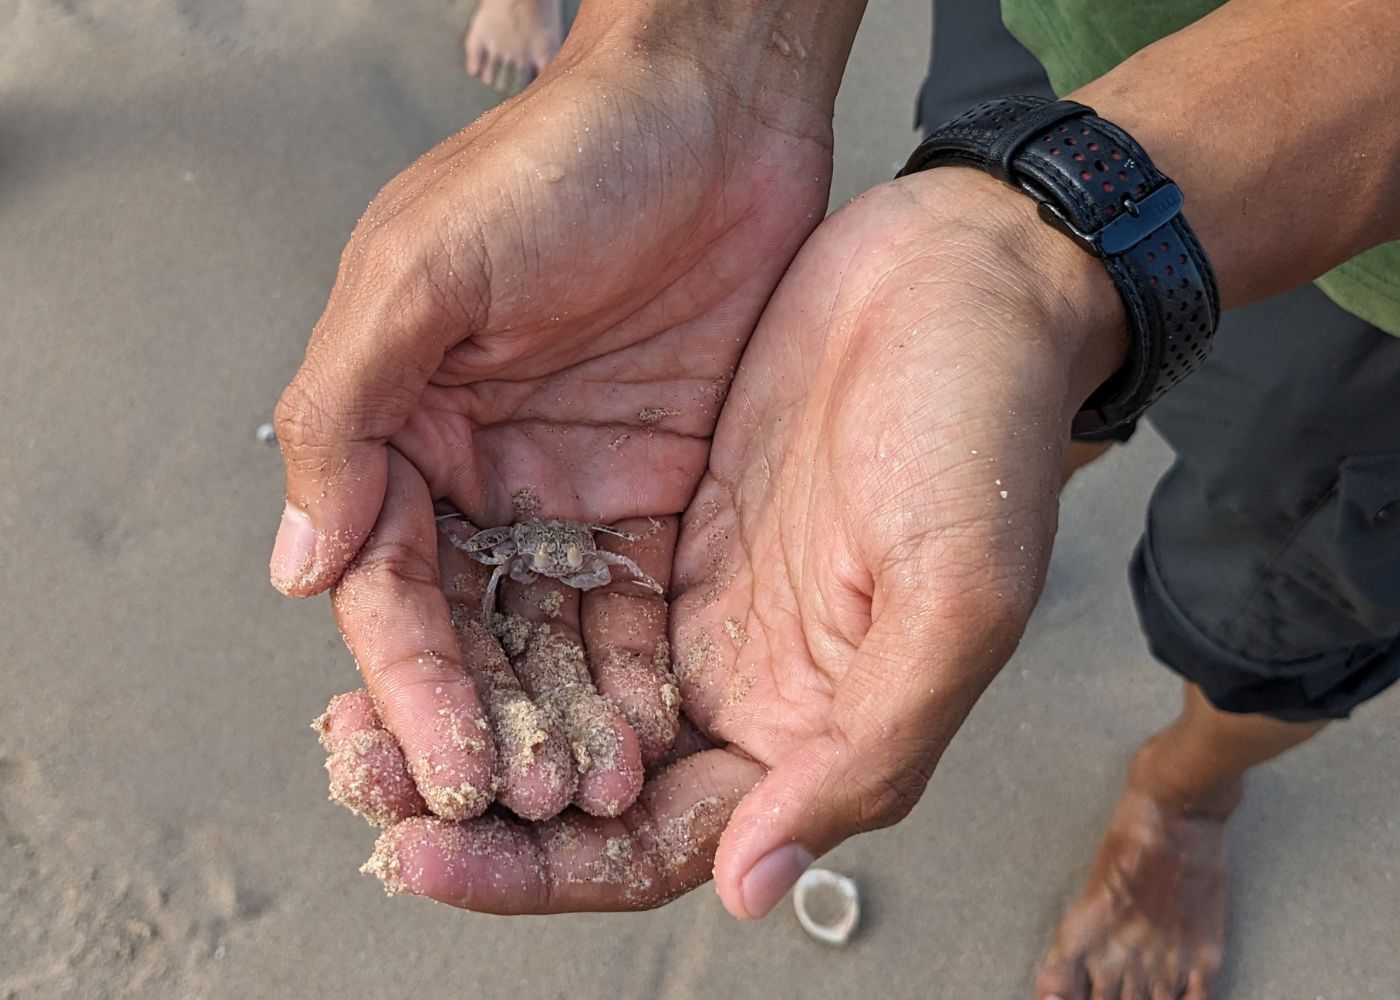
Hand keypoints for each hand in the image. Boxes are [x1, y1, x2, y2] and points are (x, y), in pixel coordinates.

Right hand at [272, 12, 840, 819]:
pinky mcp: (657, 491)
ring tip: (591, 790)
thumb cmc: (563, 163)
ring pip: (551, 634)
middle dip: (487, 719)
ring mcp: (570, 489)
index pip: (387, 582)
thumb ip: (347, 411)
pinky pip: (636, 601)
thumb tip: (296, 563)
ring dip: (562, 715)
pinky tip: (650, 728)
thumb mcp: (423, 267)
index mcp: (402, 424)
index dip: (409, 680)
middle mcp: (479, 470)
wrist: (715, 113)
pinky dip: (636, 669)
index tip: (440, 763)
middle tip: (518, 802)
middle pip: (467, 629)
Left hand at [322, 168, 1124, 914]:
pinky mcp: (666, 520)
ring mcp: (698, 599)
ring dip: (462, 709)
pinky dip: (489, 616)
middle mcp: (742, 680)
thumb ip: (862, 755)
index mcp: (808, 726)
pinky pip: (557, 592)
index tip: (422, 858)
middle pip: (581, 783)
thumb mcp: (955, 599)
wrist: (964, 275)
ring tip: (357, 714)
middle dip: (468, 799)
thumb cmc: (987, 429)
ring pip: (555, 691)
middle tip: (360, 779)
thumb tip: (750, 885)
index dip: (533, 870)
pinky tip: (420, 612)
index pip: (648, 844)